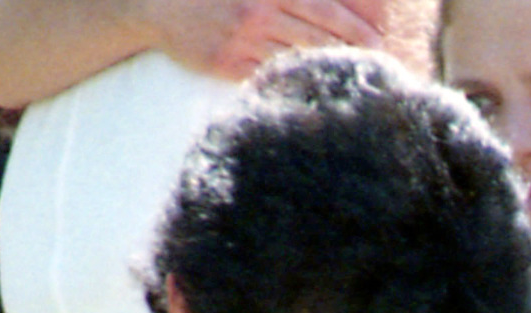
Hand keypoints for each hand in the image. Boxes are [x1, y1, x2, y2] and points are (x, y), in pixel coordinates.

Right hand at [144, 0, 394, 76]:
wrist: (152, 2)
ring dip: (327, 66)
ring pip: (296, 57)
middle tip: (377, 59)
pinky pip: (268, 76)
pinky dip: (292, 80)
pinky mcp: (226, 64)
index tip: (378, 37)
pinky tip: (313, 85)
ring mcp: (242, 40)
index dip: (353, 23)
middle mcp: (256, 10)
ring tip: (353, 73)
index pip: (321, 5)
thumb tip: (318, 0)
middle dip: (350, 48)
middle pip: (316, 34)